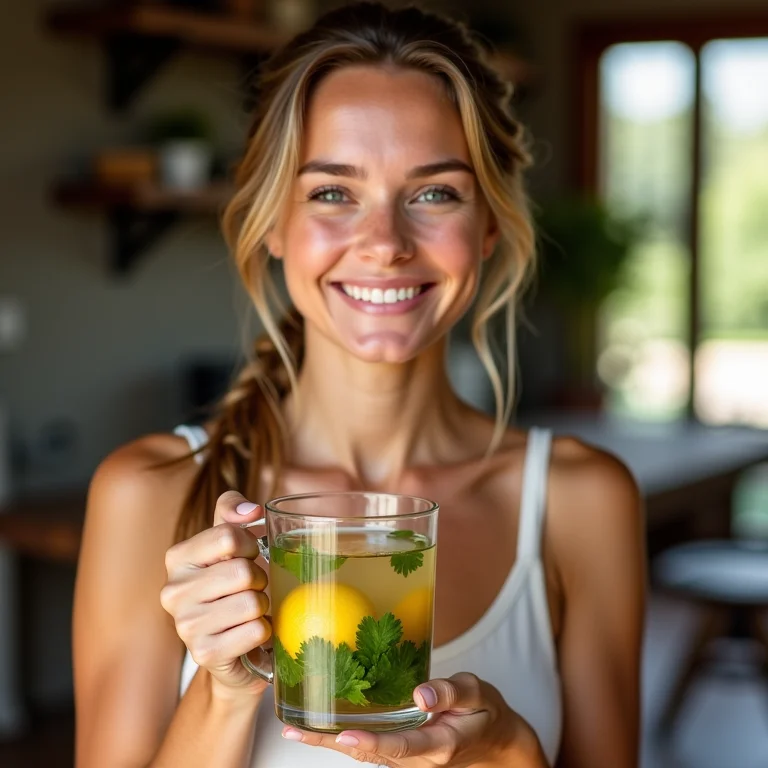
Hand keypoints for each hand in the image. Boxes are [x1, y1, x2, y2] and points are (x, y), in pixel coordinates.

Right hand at [160, 491, 270, 695]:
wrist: (235, 645)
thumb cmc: (235, 586)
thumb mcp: (231, 542)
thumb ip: (233, 512)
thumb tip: (250, 510)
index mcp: (178, 558)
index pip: (229, 536)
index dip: (251, 545)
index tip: (249, 556)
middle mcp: (173, 591)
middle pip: (242, 572)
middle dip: (259, 579)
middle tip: (251, 588)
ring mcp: (185, 626)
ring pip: (251, 603)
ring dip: (262, 606)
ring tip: (249, 612)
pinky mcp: (204, 654)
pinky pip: (256, 631)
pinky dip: (263, 631)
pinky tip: (249, 633)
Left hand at [281, 672, 546, 766]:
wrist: (494, 739)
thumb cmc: (485, 712)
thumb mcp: (479, 694)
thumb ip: (453, 693)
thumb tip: (421, 694)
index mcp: (437, 743)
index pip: (399, 747)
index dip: (371, 743)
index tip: (343, 735)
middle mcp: (416, 756)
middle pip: (368, 754)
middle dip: (330, 744)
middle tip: (294, 731)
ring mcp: (406, 755)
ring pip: (362, 752)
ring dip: (328, 741)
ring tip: (293, 728)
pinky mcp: (401, 748)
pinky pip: (368, 744)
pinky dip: (341, 736)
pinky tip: (320, 725)